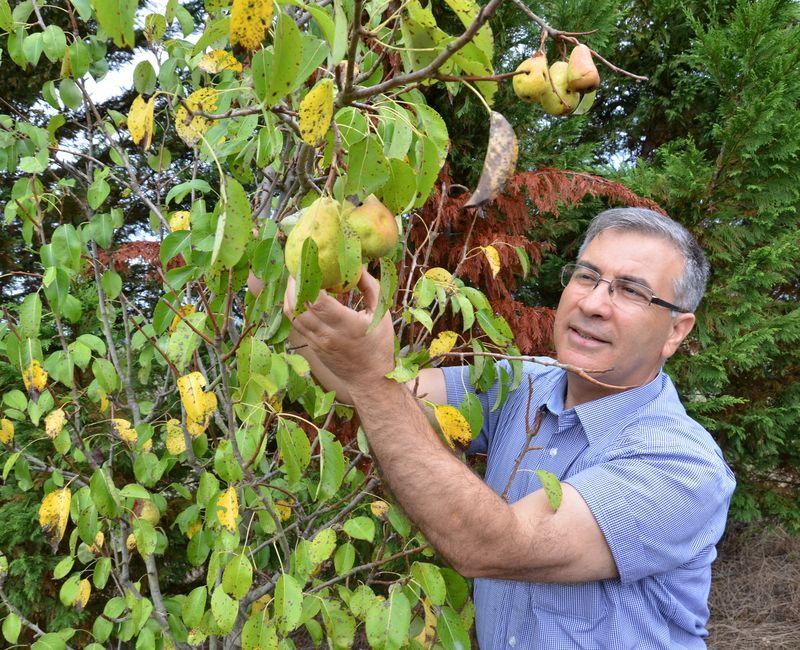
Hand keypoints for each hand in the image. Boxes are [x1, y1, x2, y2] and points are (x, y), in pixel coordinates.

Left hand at [283, 269, 394, 392]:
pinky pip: (296, 322)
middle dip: (294, 283)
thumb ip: (370, 287)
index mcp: (346, 325)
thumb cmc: (379, 344)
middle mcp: (327, 335)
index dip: (308, 280)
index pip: (317, 300)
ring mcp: (316, 342)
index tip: (309, 263)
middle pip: (298, 305)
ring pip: (293, 314)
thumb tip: (357, 265)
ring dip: (290, 294)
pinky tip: (300, 295)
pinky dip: (294, 306)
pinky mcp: (311, 346)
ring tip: (297, 278)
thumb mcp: (382, 313)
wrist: (369, 378)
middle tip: (298, 266)